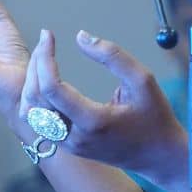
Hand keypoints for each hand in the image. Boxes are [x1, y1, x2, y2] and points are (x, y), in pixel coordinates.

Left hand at [19, 29, 187, 186]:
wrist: (159, 155)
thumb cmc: (154, 117)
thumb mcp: (142, 79)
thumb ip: (112, 55)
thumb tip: (81, 37)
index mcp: (93, 121)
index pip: (52, 88)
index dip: (45, 58)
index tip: (48, 35)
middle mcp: (76, 137)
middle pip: (36, 99)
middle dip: (36, 64)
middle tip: (45, 41)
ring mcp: (70, 145)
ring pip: (31, 114)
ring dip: (32, 82)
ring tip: (43, 58)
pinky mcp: (69, 147)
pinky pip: (40, 122)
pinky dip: (37, 98)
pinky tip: (46, 78)